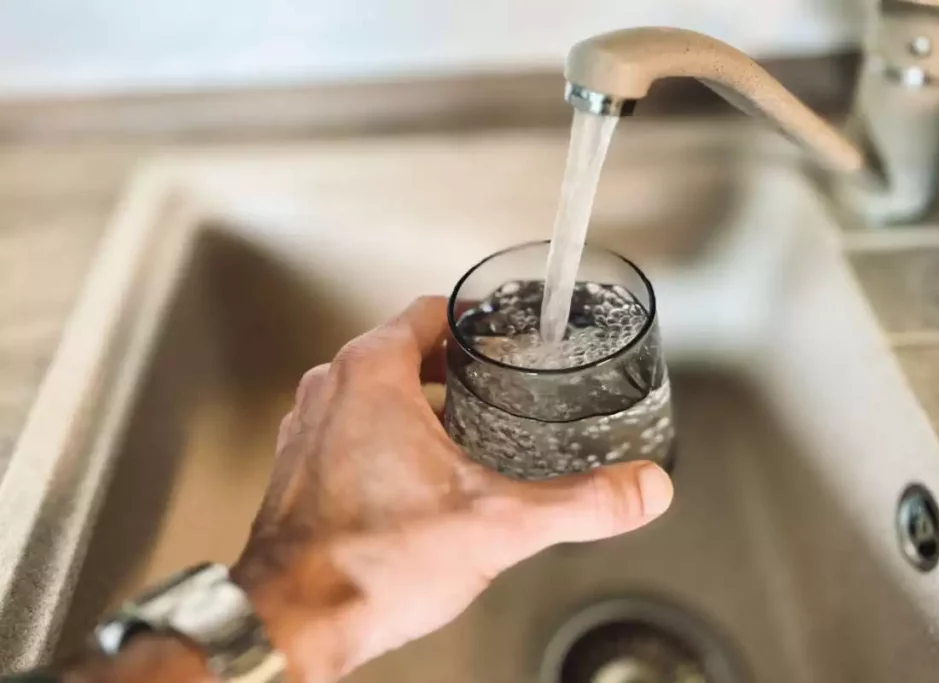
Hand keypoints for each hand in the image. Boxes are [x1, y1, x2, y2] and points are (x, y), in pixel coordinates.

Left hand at [232, 296, 674, 682]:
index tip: (503, 329)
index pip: (429, 312)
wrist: (294, 622)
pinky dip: (386, 435)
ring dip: (420, 400)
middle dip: (455, 363)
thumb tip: (643, 488)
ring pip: (372, 390)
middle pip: (403, 349)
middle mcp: (329, 389)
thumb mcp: (498, 524)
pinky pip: (349, 429)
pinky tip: (422, 476)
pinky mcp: (299, 468)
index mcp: (371, 373)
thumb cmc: (371, 563)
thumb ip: (581, 503)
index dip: (474, 318)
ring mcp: (307, 428)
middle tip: (500, 380)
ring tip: (469, 426)